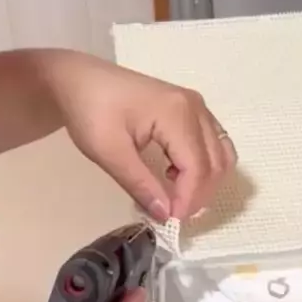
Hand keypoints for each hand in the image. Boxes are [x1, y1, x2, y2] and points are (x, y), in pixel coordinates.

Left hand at [44, 51, 236, 220]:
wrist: (79, 79)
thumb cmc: (89, 110)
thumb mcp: (108, 152)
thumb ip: (139, 184)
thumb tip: (164, 215)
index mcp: (177, 114)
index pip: (197, 167)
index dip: (188, 200)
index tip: (169, 222)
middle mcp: (196, 108)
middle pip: (216, 163)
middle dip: (199, 195)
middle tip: (171, 214)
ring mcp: (197, 106)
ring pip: (221, 155)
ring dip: (205, 182)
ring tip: (176, 197)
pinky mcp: (193, 109)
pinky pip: (214, 144)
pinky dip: (204, 166)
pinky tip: (176, 174)